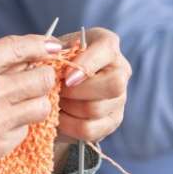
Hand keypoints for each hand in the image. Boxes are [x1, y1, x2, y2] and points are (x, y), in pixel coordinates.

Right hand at [0, 35, 62, 173]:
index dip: (43, 45)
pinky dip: (18, 127)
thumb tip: (8, 61)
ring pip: (41, 107)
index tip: (53, 47)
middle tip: (34, 81)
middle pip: (43, 79)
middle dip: (42, 77)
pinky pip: (24, 131)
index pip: (23, 47)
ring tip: (19, 105)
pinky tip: (0, 125)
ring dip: (34, 103)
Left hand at [52, 27, 129, 146]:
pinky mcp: (112, 121)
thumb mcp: (51, 50)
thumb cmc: (53, 63)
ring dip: (69, 108)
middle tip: (58, 91)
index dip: (86, 65)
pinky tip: (60, 117)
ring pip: (97, 108)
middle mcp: (121, 69)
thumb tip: (52, 60)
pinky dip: (69, 125)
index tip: (65, 77)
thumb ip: (52, 51)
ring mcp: (120, 97)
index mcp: (107, 44)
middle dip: (78, 91)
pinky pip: (90, 129)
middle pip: (113, 84)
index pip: (106, 50)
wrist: (55, 86)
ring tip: (55, 102)